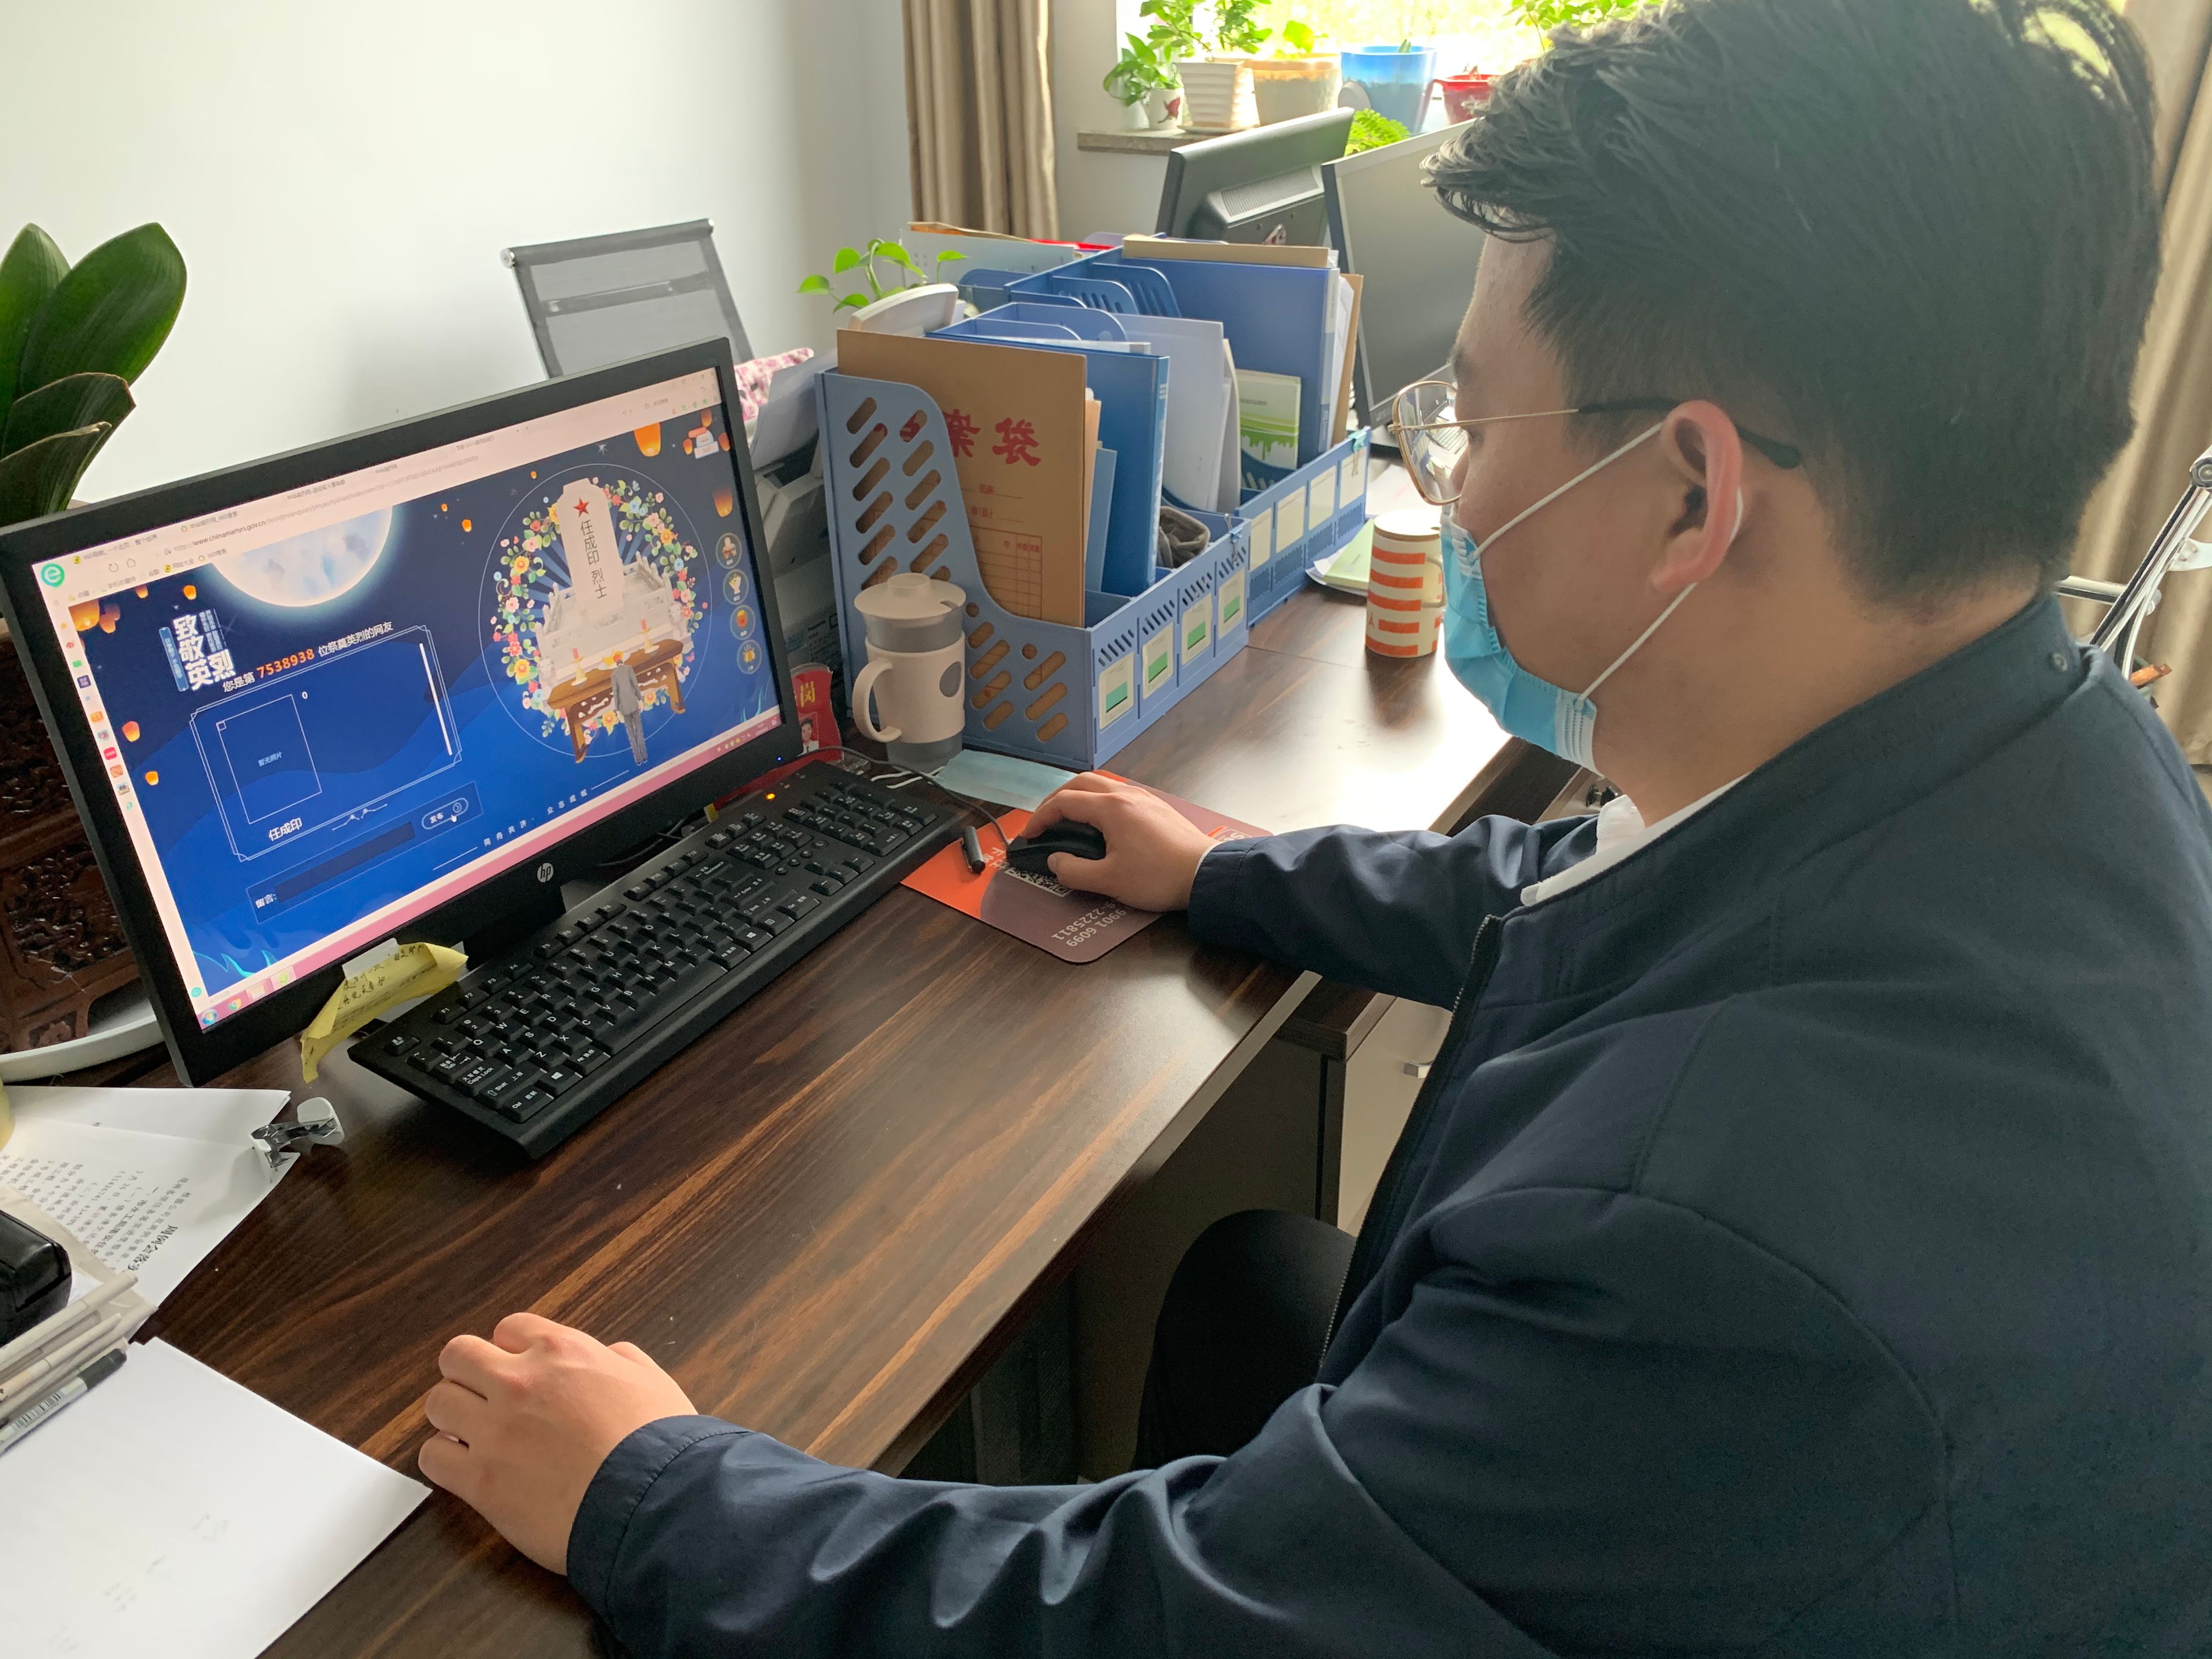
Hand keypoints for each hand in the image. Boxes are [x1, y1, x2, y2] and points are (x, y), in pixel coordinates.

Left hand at [419, 1311, 696, 1574]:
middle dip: (467, 1375)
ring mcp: (496, 1430)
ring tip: (474, 1438)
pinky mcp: (480, 1480)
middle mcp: (520, 1382)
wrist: (653, 1503)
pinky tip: (468, 1470)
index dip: (511, 1352)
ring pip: (437, 1403)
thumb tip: (608, 1355)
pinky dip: (445, 1461)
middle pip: (458, 1355)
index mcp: (562, 1352)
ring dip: (453, 1418)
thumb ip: (621, 1360)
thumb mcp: (652, 1381)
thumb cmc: (661, 1446)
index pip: (509, 1329)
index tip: (518, 1373)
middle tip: (484, 1400)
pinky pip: (433, 1457)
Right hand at [1022, 773, 1218, 911]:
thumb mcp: (1109, 881)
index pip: (1063, 802)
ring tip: (1068, 819)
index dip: (1040, 818)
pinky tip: (1101, 823)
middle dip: (1056, 799)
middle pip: (1080, 783)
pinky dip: (1099, 801)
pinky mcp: (1156, 807)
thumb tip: (1056, 861)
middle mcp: (1126, 795)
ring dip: (1079, 796)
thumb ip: (1074, 871)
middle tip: (1044, 821)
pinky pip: (1119, 793)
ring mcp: (1144, 798)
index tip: (1030, 835)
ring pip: (1102, 784)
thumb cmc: (1158, 877)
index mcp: (1111, 808)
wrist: (1206, 874)